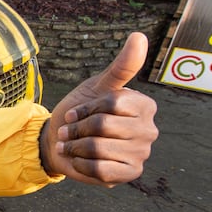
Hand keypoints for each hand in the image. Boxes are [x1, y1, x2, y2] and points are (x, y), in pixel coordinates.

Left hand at [41, 32, 157, 186]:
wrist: (62, 142)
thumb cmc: (81, 110)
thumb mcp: (97, 86)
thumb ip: (121, 66)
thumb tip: (139, 36)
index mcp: (145, 106)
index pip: (111, 103)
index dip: (87, 107)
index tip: (76, 111)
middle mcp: (149, 130)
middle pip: (103, 126)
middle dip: (77, 127)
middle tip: (69, 129)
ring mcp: (141, 154)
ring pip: (98, 148)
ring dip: (75, 146)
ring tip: (71, 144)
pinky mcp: (130, 174)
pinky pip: (99, 169)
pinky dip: (80, 164)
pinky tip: (79, 160)